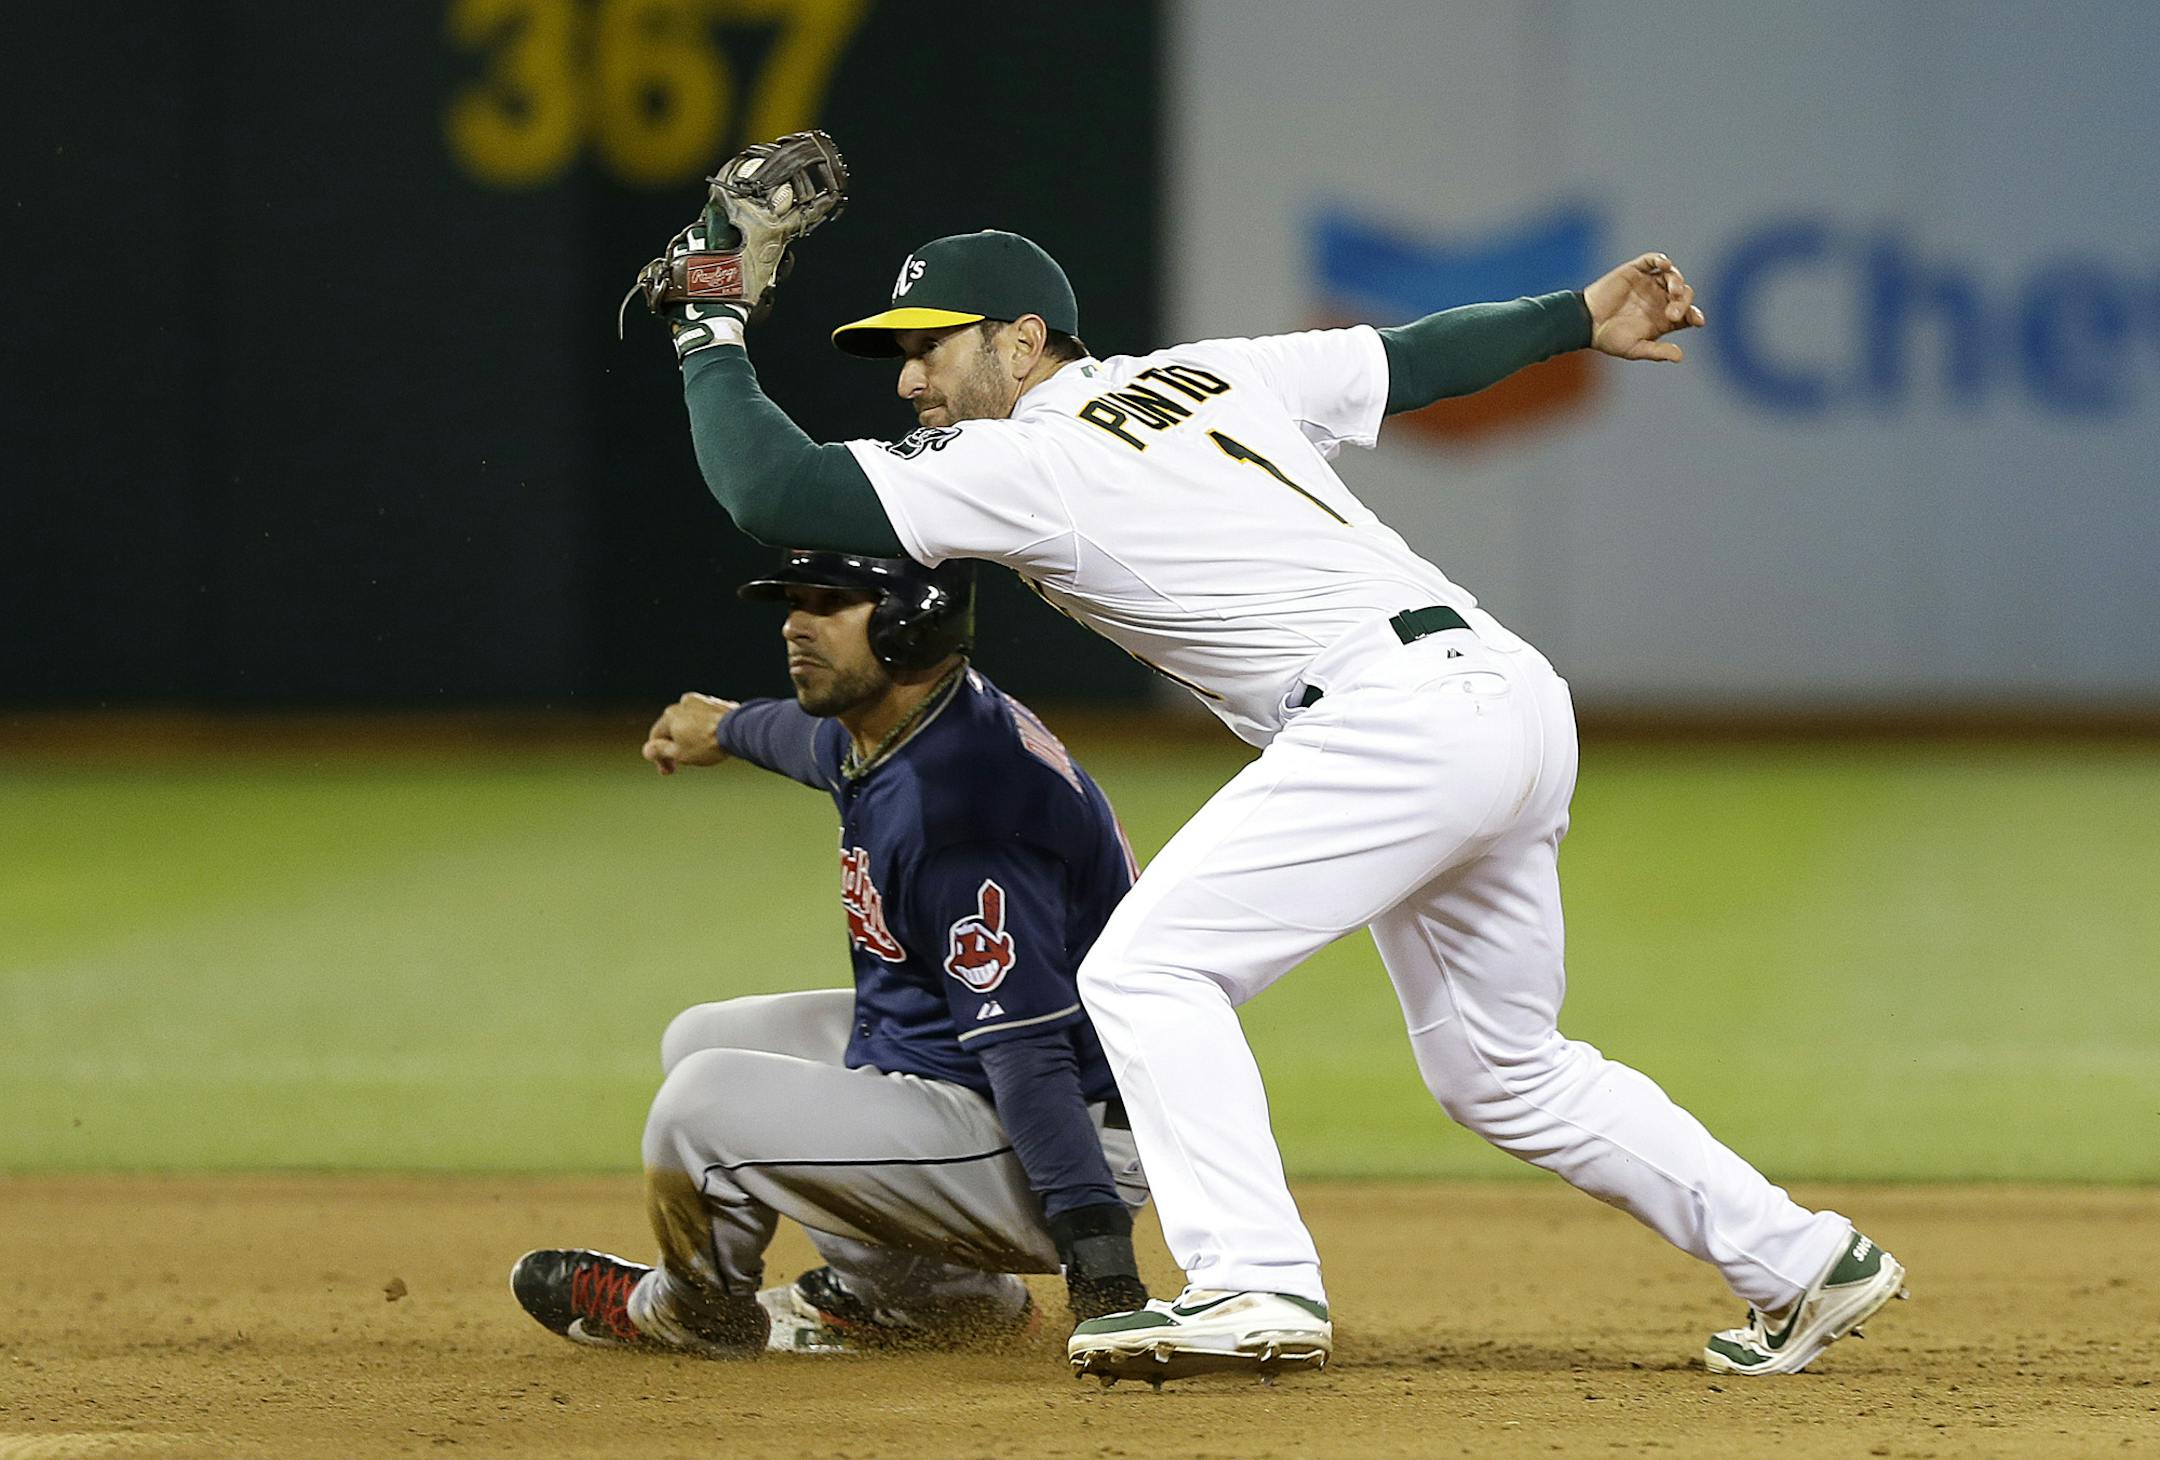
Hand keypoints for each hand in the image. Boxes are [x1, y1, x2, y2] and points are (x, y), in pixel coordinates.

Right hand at [642, 693, 737, 775]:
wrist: (739, 730)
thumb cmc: (708, 744)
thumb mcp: (680, 754)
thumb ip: (661, 751)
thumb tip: (647, 750)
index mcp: (670, 715)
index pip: (656, 736)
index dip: (659, 757)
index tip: (669, 771)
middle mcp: (683, 703)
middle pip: (673, 727)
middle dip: (676, 745)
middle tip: (685, 762)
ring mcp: (702, 701)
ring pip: (690, 721)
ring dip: (691, 736)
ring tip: (702, 751)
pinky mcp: (718, 703)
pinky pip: (706, 718)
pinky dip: (705, 729)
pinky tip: (713, 741)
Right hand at [1583, 253, 1703, 362]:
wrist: (1585, 323)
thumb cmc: (1609, 339)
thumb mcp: (1634, 349)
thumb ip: (1657, 351)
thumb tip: (1680, 357)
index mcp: (1664, 319)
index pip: (1688, 314)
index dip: (1695, 315)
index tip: (1696, 320)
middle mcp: (1660, 299)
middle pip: (1683, 295)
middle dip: (1682, 303)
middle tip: (1672, 314)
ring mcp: (1648, 283)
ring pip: (1672, 276)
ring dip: (1677, 282)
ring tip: (1673, 291)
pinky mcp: (1636, 271)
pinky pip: (1653, 261)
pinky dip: (1660, 260)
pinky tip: (1664, 265)